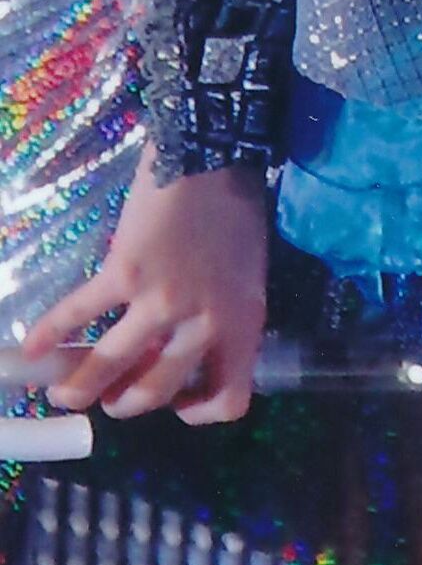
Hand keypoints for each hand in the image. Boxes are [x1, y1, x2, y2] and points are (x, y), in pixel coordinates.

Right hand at [20, 144, 270, 425]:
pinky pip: (81, 312)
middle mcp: (204, 322)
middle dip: (126, 404)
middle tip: (109, 399)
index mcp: (242, 322)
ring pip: (111, 364)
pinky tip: (32, 348)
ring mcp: (161, 299)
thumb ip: (221, 315)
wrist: (214, 152)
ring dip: (80, 386)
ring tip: (62, 393)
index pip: (229, 400)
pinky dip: (51, 332)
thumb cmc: (236, 210)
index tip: (178, 403)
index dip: (199, 411)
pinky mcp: (125, 271)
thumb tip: (180, 348)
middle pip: (158, 390)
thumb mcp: (247, 274)